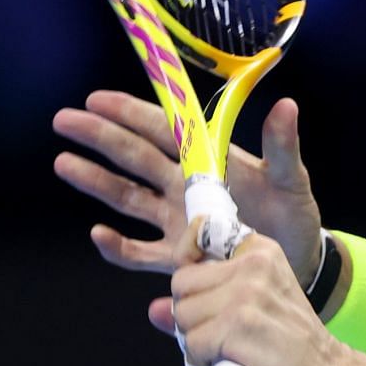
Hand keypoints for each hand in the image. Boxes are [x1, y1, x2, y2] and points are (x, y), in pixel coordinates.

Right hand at [52, 91, 326, 283]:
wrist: (301, 266)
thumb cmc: (295, 218)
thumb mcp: (292, 182)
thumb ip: (282, 147)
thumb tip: (286, 105)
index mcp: (210, 164)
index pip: (165, 132)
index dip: (132, 114)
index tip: (97, 99)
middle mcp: (186, 189)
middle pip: (135, 157)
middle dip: (100, 137)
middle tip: (64, 120)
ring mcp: (177, 223)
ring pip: (128, 198)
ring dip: (96, 181)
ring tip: (64, 163)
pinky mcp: (178, 258)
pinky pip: (139, 253)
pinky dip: (117, 247)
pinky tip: (97, 235)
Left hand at [157, 226, 365, 365]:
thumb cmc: (290, 346)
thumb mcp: (255, 308)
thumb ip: (205, 303)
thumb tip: (154, 311)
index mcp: (260, 252)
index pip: (198, 236)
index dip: (187, 265)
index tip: (200, 290)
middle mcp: (254, 265)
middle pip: (181, 285)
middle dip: (191, 315)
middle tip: (222, 335)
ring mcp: (246, 295)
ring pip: (182, 316)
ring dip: (196, 342)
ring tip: (227, 351)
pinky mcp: (239, 327)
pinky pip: (192, 345)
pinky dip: (202, 364)